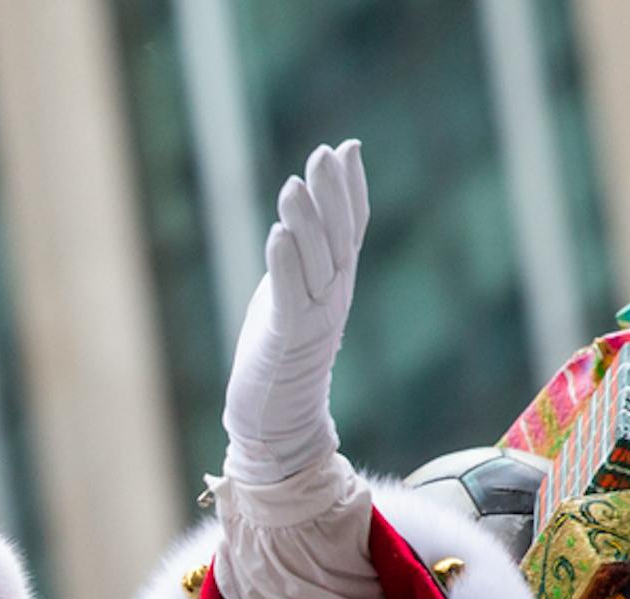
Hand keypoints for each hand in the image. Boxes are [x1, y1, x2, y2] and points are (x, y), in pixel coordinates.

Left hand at [221, 140, 369, 486]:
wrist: (276, 418)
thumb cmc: (281, 354)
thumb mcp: (295, 294)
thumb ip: (303, 256)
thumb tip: (303, 219)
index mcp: (338, 282)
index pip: (352, 226)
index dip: (351, 187)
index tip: (346, 148)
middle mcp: (334, 295)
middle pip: (338, 236)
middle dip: (332, 193)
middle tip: (324, 154)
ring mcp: (314, 317)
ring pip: (316, 261)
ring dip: (306, 222)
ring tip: (293, 184)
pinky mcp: (287, 337)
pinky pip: (290, 295)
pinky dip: (285, 264)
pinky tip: (277, 235)